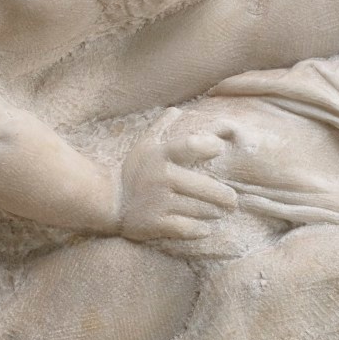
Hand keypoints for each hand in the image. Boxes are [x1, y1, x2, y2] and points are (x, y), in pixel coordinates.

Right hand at [116, 110, 236, 245]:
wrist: (107, 201)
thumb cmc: (132, 172)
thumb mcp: (144, 146)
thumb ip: (161, 127)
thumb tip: (176, 109)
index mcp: (160, 155)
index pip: (188, 146)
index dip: (208, 146)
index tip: (220, 149)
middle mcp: (160, 177)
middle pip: (203, 186)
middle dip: (223, 196)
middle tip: (232, 200)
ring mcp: (158, 202)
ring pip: (198, 209)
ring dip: (213, 213)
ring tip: (219, 213)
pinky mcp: (155, 223)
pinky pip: (186, 229)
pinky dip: (199, 230)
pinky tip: (205, 228)